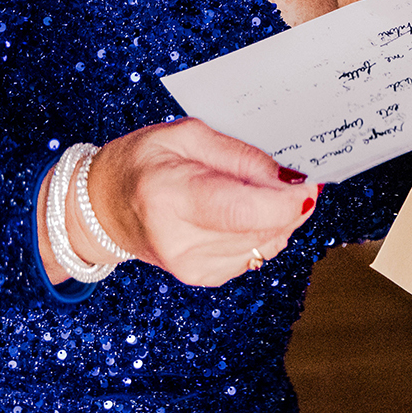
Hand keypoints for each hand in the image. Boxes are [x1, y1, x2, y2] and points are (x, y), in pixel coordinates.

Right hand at [37, 119, 319, 286]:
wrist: (101, 208)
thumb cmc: (140, 162)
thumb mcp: (185, 135)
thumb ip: (239, 155)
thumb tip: (286, 178)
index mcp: (170, 196)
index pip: (241, 211)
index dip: (285, 201)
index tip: (310, 183)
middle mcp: (180, 240)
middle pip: (261, 230)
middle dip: (290, 204)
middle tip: (297, 176)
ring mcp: (191, 266)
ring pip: (265, 244)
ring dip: (280, 217)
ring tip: (265, 190)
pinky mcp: (203, 277)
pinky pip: (255, 254)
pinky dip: (264, 231)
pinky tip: (249, 212)